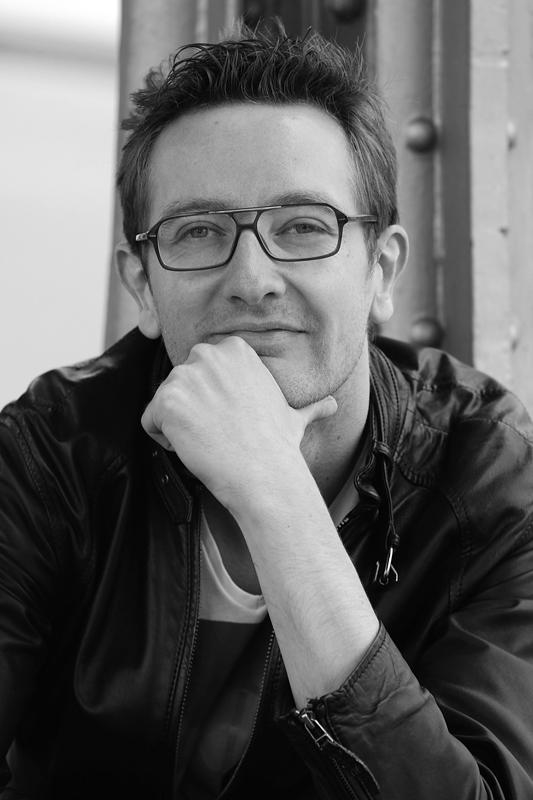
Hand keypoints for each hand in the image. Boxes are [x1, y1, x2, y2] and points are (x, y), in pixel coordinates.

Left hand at [141, 336, 336, 510]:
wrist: (263, 473)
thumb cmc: (278, 447)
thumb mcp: (294, 417)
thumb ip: (307, 407)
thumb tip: (331, 406)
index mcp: (234, 350)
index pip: (201, 373)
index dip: (212, 403)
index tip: (231, 421)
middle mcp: (207, 354)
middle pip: (179, 385)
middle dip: (193, 411)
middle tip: (219, 433)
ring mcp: (184, 376)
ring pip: (163, 404)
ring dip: (179, 427)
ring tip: (210, 441)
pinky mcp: (166, 401)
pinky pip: (149, 421)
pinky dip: (164, 439)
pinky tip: (194, 447)